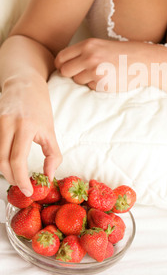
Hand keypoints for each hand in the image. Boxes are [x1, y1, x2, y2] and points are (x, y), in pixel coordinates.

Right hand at [0, 76, 61, 194]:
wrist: (24, 83)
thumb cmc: (39, 107)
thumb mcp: (50, 130)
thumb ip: (53, 155)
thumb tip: (48, 176)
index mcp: (25, 127)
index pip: (18, 160)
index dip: (21, 180)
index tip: (28, 191)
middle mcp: (7, 124)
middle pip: (2, 162)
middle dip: (12, 178)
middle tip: (22, 185)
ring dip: (5, 170)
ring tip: (17, 175)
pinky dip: (1, 159)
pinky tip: (8, 164)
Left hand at [55, 38, 154, 91]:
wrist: (145, 61)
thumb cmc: (123, 53)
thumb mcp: (101, 46)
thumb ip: (84, 52)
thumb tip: (63, 65)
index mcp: (88, 45)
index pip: (61, 58)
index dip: (61, 65)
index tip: (66, 68)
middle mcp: (90, 57)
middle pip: (65, 71)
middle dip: (71, 74)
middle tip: (83, 73)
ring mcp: (96, 72)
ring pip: (78, 81)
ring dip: (86, 80)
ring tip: (101, 73)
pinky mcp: (104, 84)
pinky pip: (91, 88)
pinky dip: (97, 85)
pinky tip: (109, 79)